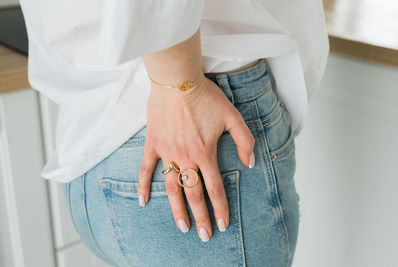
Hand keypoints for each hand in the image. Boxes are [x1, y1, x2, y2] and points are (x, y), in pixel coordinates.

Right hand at [138, 74, 255, 241]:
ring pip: (172, 187)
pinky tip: (143, 201)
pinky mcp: (154, 144)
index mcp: (206, 153)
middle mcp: (186, 158)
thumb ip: (244, 140)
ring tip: (182, 226)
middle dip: (201, 217)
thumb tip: (249, 163)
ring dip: (177, 209)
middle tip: (203, 236)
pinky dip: (143, 185)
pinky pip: (147, 169)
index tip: (223, 225)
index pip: (215, 188)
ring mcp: (168, 152)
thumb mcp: (233, 116)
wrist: (178, 81)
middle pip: (194, 194)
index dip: (220, 208)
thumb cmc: (206, 97)